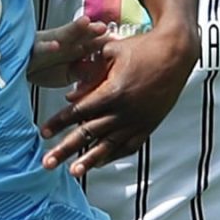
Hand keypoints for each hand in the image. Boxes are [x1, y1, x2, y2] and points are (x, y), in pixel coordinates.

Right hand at [26, 16, 109, 87]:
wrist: (19, 68)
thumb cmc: (44, 69)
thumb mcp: (68, 75)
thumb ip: (83, 72)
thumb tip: (99, 73)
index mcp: (74, 49)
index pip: (92, 43)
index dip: (103, 41)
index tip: (118, 40)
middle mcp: (64, 43)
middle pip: (81, 35)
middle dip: (92, 30)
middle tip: (104, 27)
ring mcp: (49, 44)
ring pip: (64, 35)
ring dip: (74, 29)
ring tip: (86, 23)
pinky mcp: (35, 49)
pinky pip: (42, 48)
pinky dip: (48, 47)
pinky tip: (56, 46)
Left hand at [39, 22, 200, 177]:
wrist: (177, 53)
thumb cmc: (142, 47)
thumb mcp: (110, 53)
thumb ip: (89, 75)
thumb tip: (70, 97)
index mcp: (112, 92)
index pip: (79, 111)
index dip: (59, 122)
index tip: (43, 133)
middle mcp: (124, 111)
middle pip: (88, 134)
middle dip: (66, 149)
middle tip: (47, 163)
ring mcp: (138, 121)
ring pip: (109, 145)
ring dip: (89, 160)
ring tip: (73, 172)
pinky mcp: (149, 125)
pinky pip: (129, 146)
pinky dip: (113, 155)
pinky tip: (99, 163)